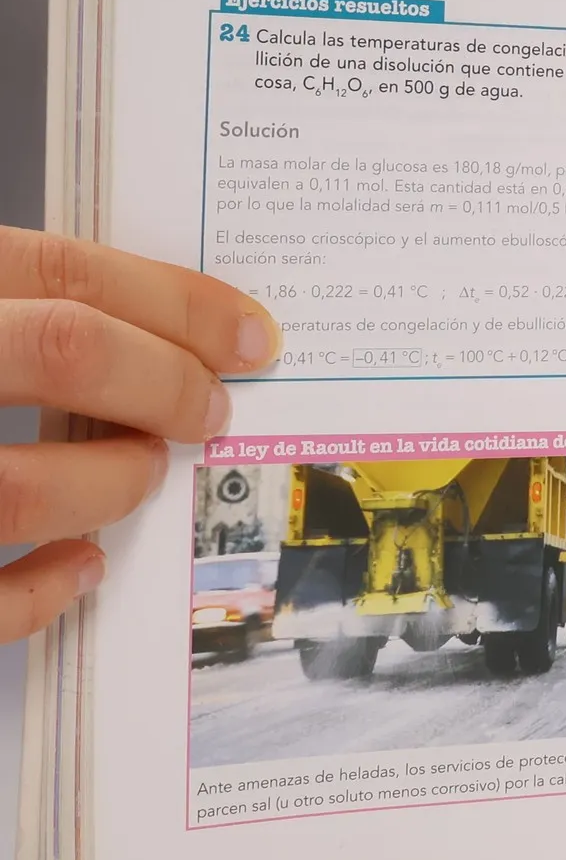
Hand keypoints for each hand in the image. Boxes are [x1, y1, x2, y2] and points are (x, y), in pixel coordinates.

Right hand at [0, 229, 279, 641]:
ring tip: (137, 476)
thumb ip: (2, 314)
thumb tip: (132, 330)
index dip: (175, 301)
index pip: (61, 270)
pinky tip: (79, 567)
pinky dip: (40, 589)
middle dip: (164, 380)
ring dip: (110, 482)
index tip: (247, 334)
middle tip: (207, 408)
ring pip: (21, 486)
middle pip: (64, 348)